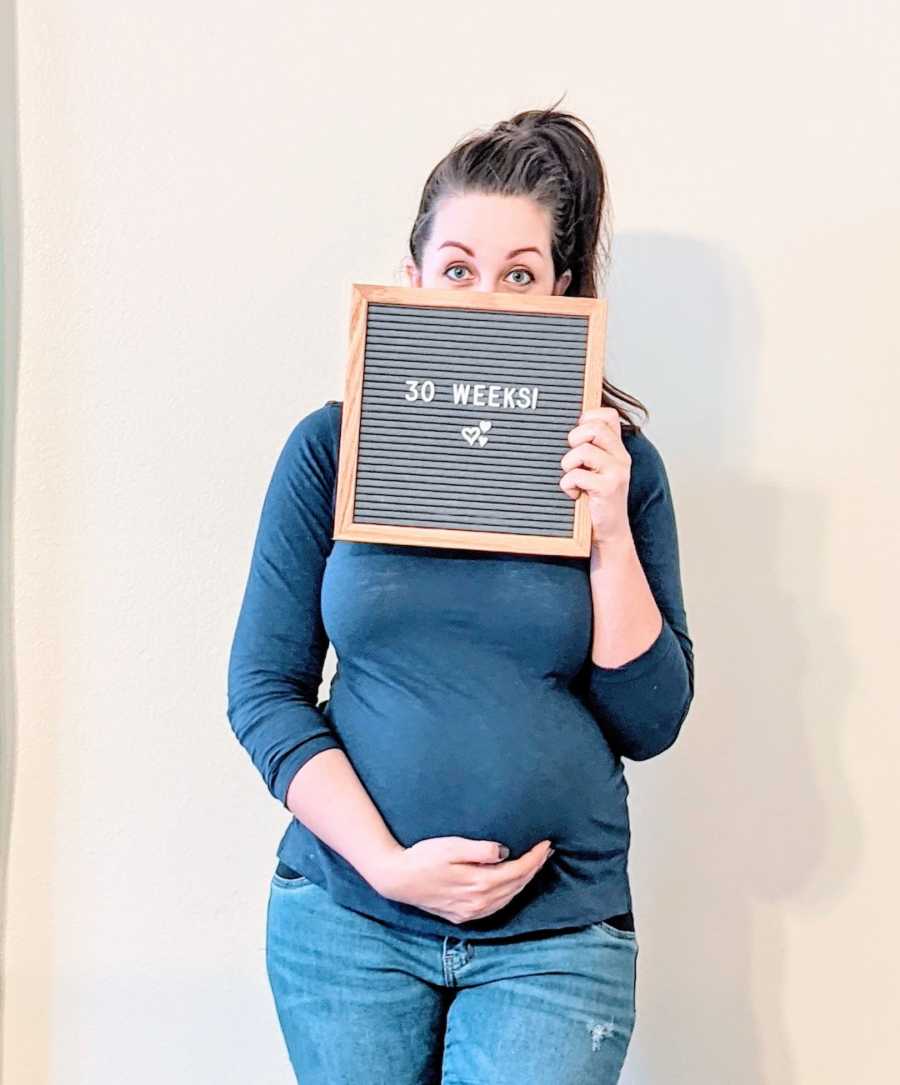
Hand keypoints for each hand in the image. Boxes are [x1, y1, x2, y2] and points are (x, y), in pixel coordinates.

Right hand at [373, 836, 554, 924]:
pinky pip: (495, 907)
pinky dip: (509, 895)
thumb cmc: (423, 857)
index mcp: (479, 884)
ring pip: (508, 898)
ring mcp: (471, 912)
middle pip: (516, 886)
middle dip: (534, 868)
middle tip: (546, 851)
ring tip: (534, 865)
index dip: (534, 858)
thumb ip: (480, 850)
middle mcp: (479, 903)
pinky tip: (511, 886)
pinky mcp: (462, 916)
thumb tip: (505, 852)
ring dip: (523, 882)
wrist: (397, 880)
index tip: (546, 843)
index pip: (517, 871)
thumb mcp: (451, 846)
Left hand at [560, 406, 631, 545]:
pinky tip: (573, 494)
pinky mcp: (608, 488)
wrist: (608, 534)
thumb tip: (563, 428)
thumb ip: (588, 449)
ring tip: (572, 479)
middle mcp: (621, 456)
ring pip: (583, 450)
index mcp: (616, 448)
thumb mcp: (594, 470)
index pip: (607, 414)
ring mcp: (617, 472)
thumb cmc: (594, 501)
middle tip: (572, 460)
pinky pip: (577, 475)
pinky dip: (567, 485)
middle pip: (594, 427)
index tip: (576, 437)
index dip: (588, 417)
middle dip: (574, 439)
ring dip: (568, 465)